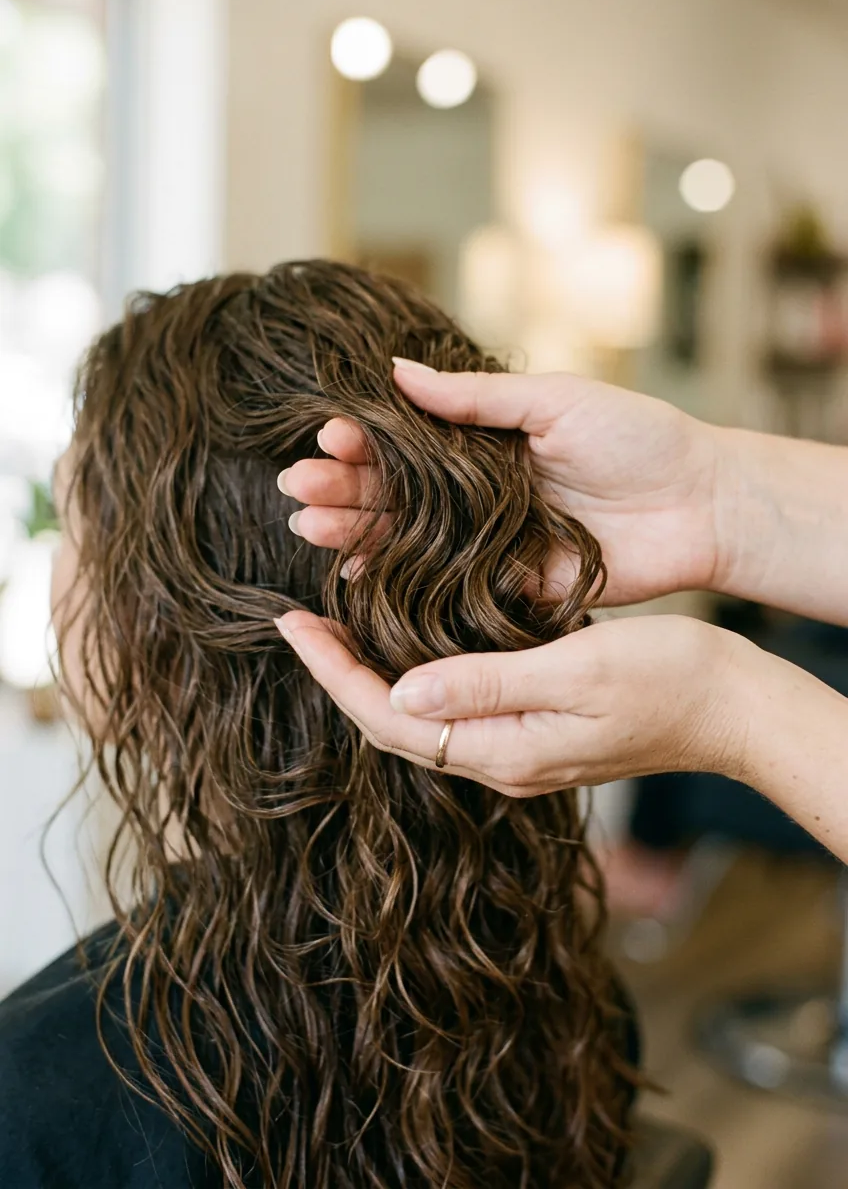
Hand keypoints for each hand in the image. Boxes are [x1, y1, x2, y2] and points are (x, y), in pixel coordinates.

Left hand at [276, 611, 749, 794]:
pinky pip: (452, 708)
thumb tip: (403, 692)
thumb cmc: (669, 683)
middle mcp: (501, 762)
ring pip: (419, 720)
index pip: (391, 719)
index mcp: (505, 752)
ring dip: (371, 675)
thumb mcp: (576, 672)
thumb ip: (489, 683)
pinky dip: (414, 674)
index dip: (335, 673)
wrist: (732, 708)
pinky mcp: (532, 734)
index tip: (294, 623)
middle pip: (393, 725)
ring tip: (336, 626)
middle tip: (299, 620)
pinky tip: (405, 641)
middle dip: (339, 674)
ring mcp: (516, 753)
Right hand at [279, 362, 726, 605]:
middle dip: (342, 489)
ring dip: (356, 533)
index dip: (363, 441)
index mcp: (485, 441)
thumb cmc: (636, 437)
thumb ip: (476, 398)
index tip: (325, 438)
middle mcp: (477, 491)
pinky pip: (443, 584)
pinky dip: (398, 582)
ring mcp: (489, 539)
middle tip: (295, 491)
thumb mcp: (555, 400)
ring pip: (408, 537)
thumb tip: (396, 372)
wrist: (701, 505)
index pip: (406, 441)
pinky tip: (355, 577)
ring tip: (308, 528)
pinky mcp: (508, 583)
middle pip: (395, 491)